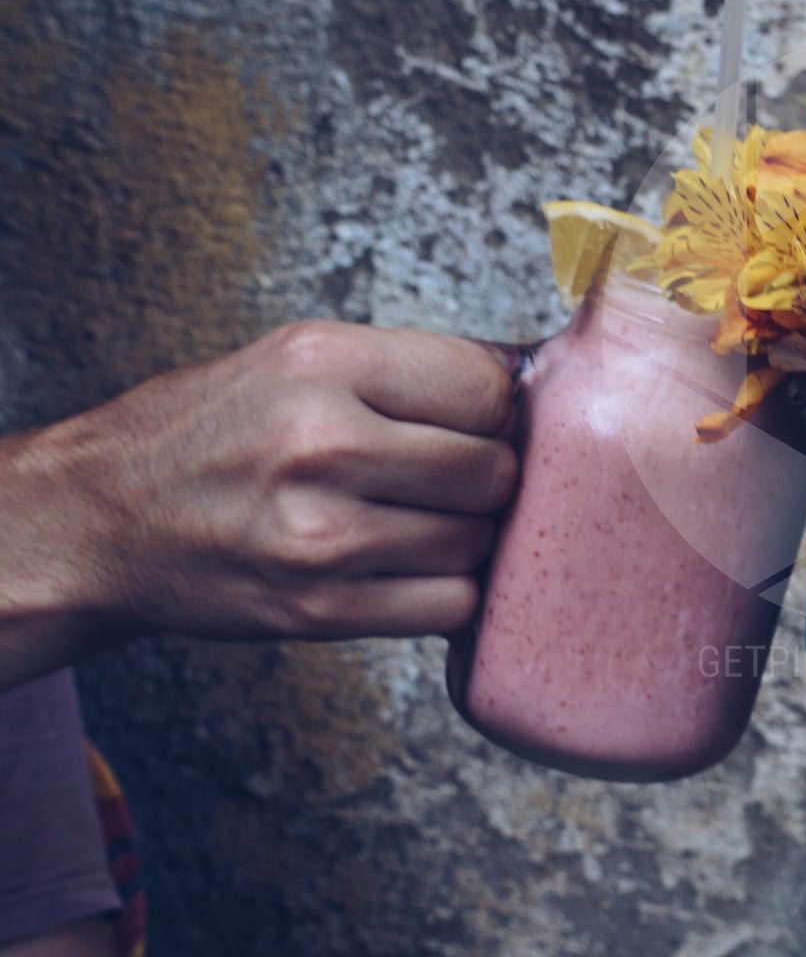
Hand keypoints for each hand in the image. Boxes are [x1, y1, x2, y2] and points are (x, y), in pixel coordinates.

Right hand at [0, 322, 518, 686]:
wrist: (105, 519)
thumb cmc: (218, 431)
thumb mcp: (303, 359)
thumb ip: (415, 368)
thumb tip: (537, 380)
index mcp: (325, 364)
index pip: (489, 385)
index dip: (500, 408)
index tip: (482, 421)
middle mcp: (323, 443)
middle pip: (495, 468)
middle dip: (491, 475)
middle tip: (456, 476)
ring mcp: (322, 534)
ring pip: (478, 541)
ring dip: (468, 536)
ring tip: (422, 518)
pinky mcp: (319, 610)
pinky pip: (450, 605)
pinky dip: (446, 591)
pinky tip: (411, 567)